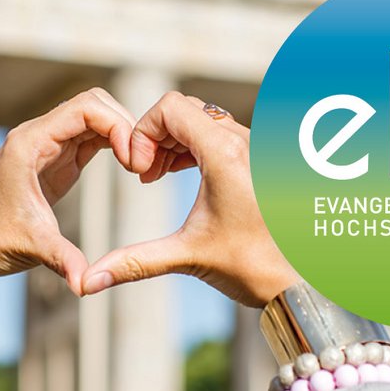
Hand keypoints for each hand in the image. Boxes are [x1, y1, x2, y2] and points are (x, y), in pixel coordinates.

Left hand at [0, 88, 136, 295]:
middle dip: (125, 125)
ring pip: (95, 118)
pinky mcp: (56, 160)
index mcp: (30, 143)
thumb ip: (63, 260)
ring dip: (123, 134)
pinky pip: (92, 138)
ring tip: (141, 167)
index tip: (133, 162)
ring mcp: (48, 146)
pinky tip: (131, 168)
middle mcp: (39, 136)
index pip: (85, 108)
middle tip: (143, 164)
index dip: (118, 125)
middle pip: (95, 104)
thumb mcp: (30, 246)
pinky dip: (115, 145)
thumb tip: (87, 285)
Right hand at [81, 91, 300, 306]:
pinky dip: (191, 146)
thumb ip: (134, 262)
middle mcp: (245, 142)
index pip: (170, 107)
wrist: (300, 282)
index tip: (137, 169)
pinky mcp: (258, 159)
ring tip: (155, 177)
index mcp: (226, 154)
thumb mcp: (187, 257)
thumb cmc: (252, 268)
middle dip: (154, 137)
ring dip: (171, 142)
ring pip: (201, 120)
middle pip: (183, 110)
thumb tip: (89, 281)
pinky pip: (217, 133)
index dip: (143, 131)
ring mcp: (255, 148)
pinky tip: (177, 174)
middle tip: (143, 176)